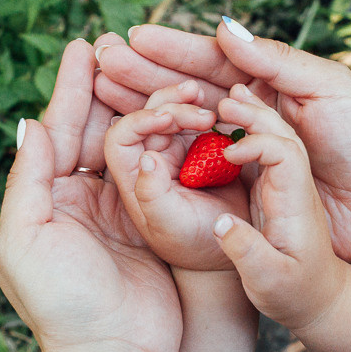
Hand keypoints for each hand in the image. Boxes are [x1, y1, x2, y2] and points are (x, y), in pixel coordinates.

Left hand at [0, 39, 182, 351]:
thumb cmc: (62, 307)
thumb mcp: (25, 240)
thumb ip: (28, 180)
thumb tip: (29, 122)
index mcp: (46, 200)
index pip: (59, 132)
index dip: (72, 89)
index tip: (85, 47)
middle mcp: (82, 201)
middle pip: (100, 132)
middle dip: (116, 92)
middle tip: (134, 52)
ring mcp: (122, 214)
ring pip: (136, 148)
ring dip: (151, 113)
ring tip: (170, 78)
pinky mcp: (156, 228)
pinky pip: (164, 174)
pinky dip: (175, 145)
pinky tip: (189, 117)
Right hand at [93, 21, 350, 263]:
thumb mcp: (328, 90)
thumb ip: (276, 61)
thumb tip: (224, 28)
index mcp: (271, 81)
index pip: (212, 59)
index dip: (171, 49)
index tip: (132, 38)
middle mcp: (250, 110)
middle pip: (187, 85)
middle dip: (143, 73)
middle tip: (100, 60)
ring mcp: (242, 147)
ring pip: (182, 121)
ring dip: (141, 106)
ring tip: (101, 92)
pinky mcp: (240, 186)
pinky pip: (193, 162)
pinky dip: (162, 148)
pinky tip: (131, 139)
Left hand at [103, 81, 249, 270]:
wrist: (228, 247)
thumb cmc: (191, 244)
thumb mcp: (168, 224)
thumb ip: (151, 194)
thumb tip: (147, 158)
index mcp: (132, 176)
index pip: (121, 136)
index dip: (139, 120)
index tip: (168, 118)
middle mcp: (150, 159)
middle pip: (150, 116)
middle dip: (173, 106)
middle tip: (205, 115)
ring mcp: (176, 152)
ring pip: (174, 113)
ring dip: (190, 104)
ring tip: (213, 109)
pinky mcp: (201, 150)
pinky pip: (201, 122)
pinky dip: (212, 113)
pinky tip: (227, 114)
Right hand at [210, 84, 347, 330]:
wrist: (327, 302)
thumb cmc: (305, 294)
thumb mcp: (277, 281)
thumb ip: (248, 251)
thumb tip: (219, 225)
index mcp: (297, 198)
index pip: (284, 151)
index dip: (257, 142)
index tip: (229, 151)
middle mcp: (294, 184)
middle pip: (278, 132)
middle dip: (249, 111)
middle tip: (219, 99)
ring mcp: (288, 186)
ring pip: (272, 137)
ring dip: (249, 118)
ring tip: (222, 103)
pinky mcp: (279, 193)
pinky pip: (263, 154)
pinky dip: (246, 137)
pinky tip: (224, 133)